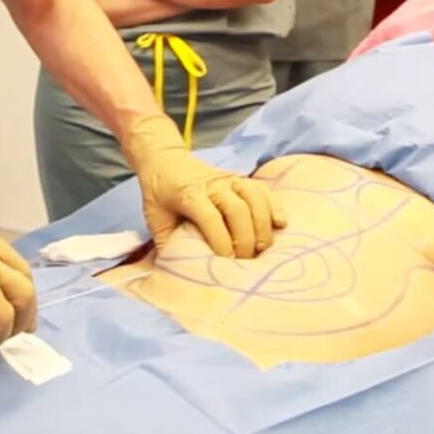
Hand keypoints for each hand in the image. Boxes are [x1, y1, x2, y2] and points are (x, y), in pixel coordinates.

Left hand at [121, 114, 285, 257]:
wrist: (164, 160)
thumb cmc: (159, 194)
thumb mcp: (154, 218)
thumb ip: (166, 244)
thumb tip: (178, 273)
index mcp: (189, 194)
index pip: (211, 218)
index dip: (221, 242)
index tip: (225, 263)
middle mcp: (212, 185)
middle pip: (238, 210)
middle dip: (245, 239)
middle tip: (244, 261)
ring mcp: (229, 179)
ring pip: (255, 198)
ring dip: (262, 225)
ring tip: (261, 248)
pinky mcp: (240, 178)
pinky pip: (263, 190)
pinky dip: (274, 206)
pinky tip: (279, 224)